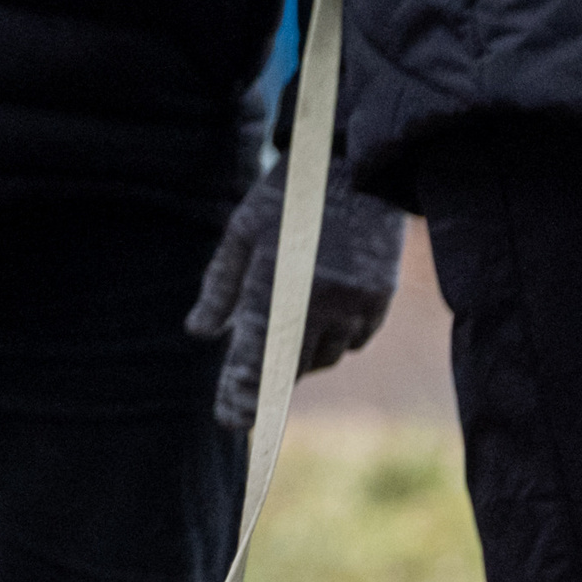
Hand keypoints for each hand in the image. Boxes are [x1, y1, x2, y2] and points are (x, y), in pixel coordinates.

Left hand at [187, 158, 405, 432]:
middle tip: (249, 386)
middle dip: (269, 378)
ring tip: (288, 335)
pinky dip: (335, 340)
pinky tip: (322, 315)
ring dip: (302, 358)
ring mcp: (354, 303)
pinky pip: (353, 341)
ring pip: (323, 358)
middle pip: (290, 368)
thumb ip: (221, 285)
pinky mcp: (380, 299)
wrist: (361, 161)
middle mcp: (318, 301)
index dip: (241, 394)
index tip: (230, 420)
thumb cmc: (290, 193)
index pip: (254, 358)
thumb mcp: (244, 230)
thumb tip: (200, 331)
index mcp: (276, 283)